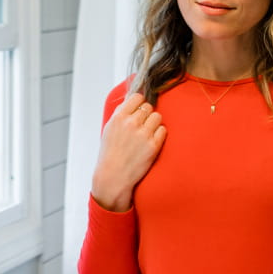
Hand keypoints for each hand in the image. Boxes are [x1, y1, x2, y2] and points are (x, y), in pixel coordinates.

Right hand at [90, 92, 166, 212]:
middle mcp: (131, 123)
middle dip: (146, 115)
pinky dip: (159, 135)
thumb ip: (120, 113)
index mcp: (118, 117)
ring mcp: (143, 134)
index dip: (139, 103)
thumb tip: (133, 99)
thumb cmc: (110, 153)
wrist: (113, 176)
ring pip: (157, 117)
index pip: (137, 97)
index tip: (138, 110)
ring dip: (154, 123)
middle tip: (141, 126)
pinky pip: (163, 130)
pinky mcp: (153, 145)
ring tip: (146, 134)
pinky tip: (150, 142)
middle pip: (148, 107)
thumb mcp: (109, 128)